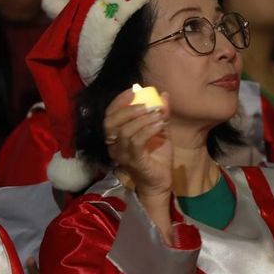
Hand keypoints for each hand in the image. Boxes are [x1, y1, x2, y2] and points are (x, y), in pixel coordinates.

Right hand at [104, 88, 173, 240]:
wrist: (160, 182)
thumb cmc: (157, 157)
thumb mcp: (160, 131)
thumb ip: (160, 114)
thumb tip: (163, 95)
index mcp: (116, 137)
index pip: (109, 115)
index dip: (118, 101)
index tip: (133, 90)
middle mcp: (114, 145)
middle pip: (110, 122)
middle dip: (128, 109)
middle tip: (147, 104)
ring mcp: (122, 155)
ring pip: (125, 131)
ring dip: (142, 119)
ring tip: (158, 115)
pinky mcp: (134, 161)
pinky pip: (136, 142)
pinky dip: (148, 130)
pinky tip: (160, 125)